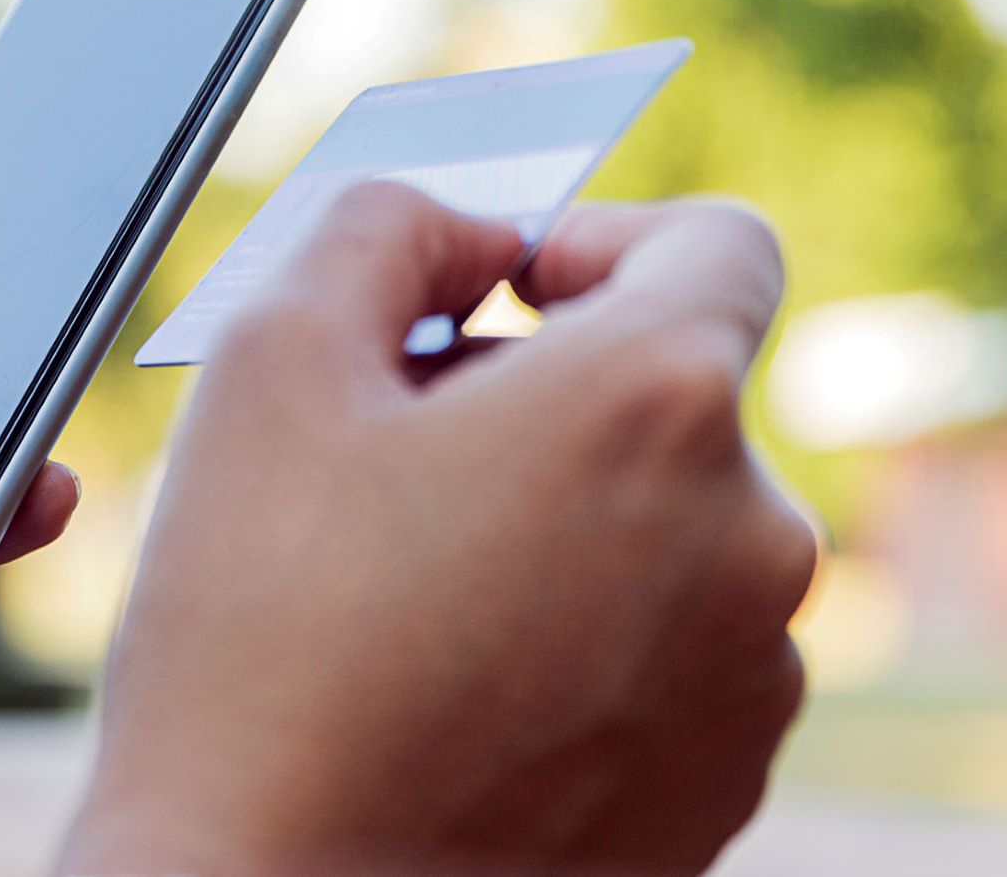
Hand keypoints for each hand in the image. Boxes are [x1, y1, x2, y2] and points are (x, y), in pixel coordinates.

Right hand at [60, 186, 814, 874]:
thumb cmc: (254, 637)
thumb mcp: (268, 357)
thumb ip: (381, 228)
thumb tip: (467, 236)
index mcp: (656, 405)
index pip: (715, 243)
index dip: (601, 239)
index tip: (505, 295)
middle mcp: (751, 538)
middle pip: (670, 391)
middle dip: (544, 389)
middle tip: (395, 455)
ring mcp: (752, 675)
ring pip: (668, 521)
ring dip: (564, 512)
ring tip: (413, 589)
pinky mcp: (722, 778)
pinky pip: (674, 642)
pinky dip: (588, 626)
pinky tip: (460, 682)